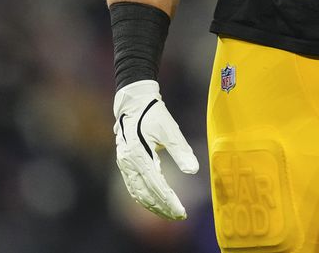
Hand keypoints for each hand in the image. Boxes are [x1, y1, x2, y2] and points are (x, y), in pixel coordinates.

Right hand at [113, 80, 198, 219]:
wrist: (134, 102)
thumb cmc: (154, 114)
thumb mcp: (171, 130)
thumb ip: (181, 151)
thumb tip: (194, 171)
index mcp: (139, 155)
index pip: (156, 185)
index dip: (169, 201)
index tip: (182, 211)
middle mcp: (128, 163)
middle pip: (145, 194)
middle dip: (163, 208)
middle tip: (180, 216)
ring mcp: (124, 165)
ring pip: (138, 193)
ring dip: (154, 206)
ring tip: (170, 214)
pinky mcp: (124, 164)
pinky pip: (133, 187)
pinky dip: (144, 198)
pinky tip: (156, 203)